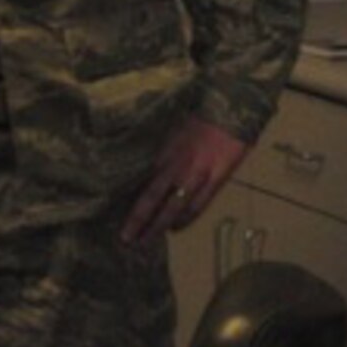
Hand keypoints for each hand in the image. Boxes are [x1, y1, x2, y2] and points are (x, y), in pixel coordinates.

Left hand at [122, 117, 249, 244]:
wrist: (233, 106)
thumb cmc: (200, 111)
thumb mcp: (171, 123)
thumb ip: (156, 143)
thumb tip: (137, 159)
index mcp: (163, 149)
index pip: (140, 180)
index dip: (127, 197)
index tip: (113, 211)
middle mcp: (177, 165)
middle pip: (152, 199)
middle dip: (138, 220)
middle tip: (125, 239)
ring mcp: (197, 175)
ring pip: (174, 207)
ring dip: (159, 225)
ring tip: (147, 240)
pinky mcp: (216, 179)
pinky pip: (199, 205)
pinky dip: (186, 220)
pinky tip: (176, 228)